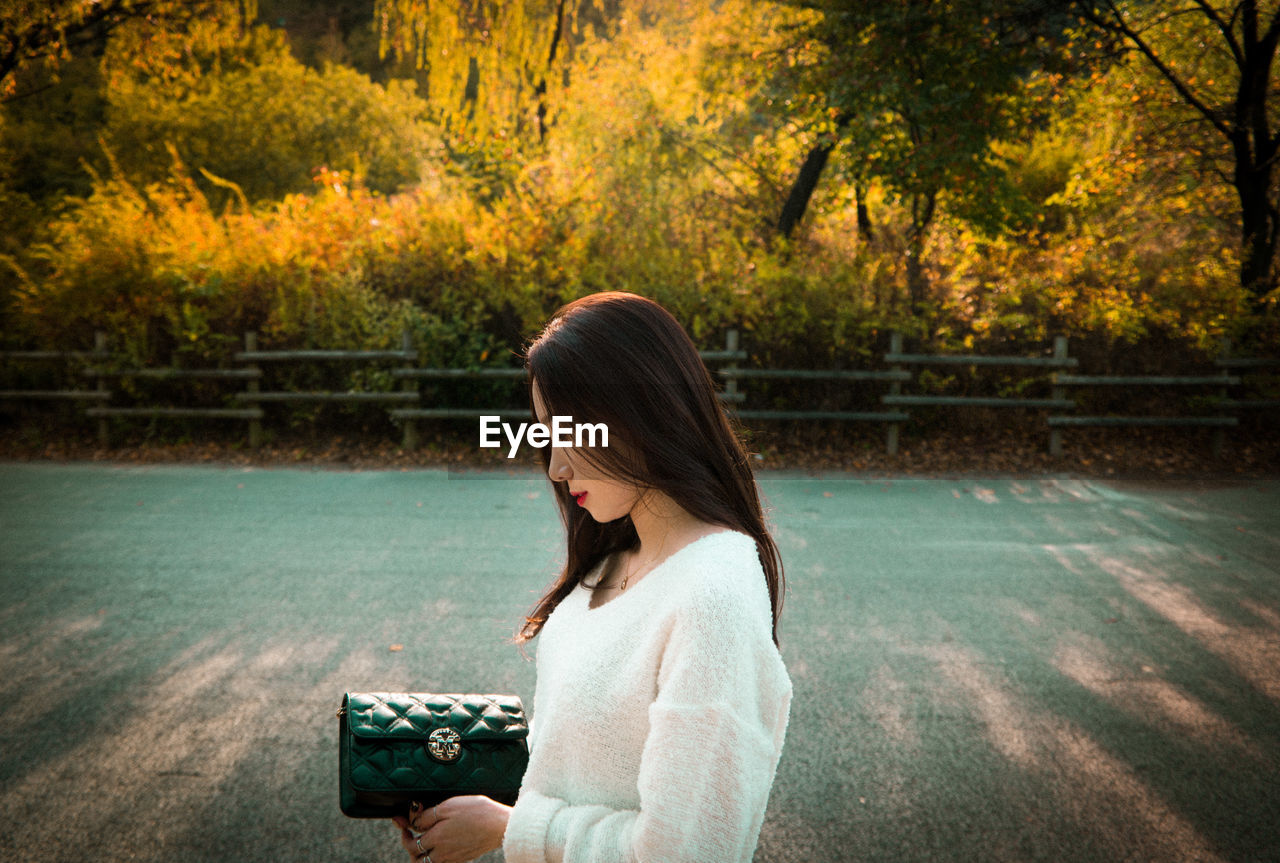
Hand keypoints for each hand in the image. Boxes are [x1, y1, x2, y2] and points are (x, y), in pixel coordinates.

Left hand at [391, 796, 510, 862]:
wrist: (501, 825)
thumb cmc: (477, 812)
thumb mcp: (449, 806)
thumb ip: (428, 815)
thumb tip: (414, 823)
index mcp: (436, 838)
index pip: (410, 843)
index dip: (404, 831)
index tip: (402, 822)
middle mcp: (442, 852)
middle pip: (416, 858)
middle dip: (409, 845)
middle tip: (409, 832)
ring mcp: (452, 857)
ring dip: (421, 854)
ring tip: (422, 840)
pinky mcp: (462, 858)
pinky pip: (442, 862)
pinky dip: (435, 856)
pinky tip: (439, 844)